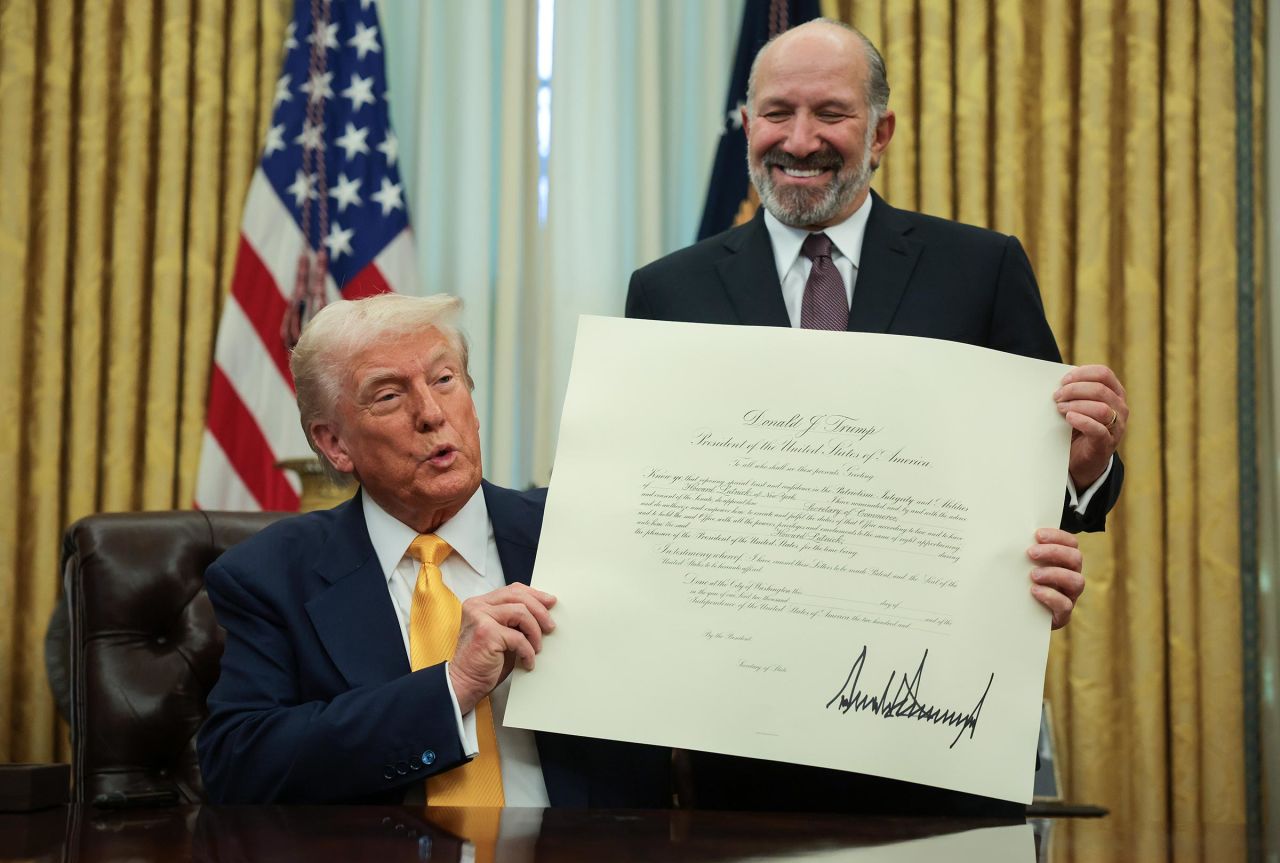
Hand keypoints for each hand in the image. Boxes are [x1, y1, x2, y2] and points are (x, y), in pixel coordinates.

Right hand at [447, 584, 556, 712]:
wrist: (465, 683)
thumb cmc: (484, 662)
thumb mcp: (501, 633)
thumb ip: (514, 620)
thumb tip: (542, 612)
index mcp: (480, 603)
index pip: (512, 590)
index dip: (534, 595)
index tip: (549, 603)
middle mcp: (478, 606)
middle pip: (518, 596)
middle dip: (540, 611)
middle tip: (550, 626)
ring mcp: (480, 617)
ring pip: (521, 612)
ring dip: (535, 632)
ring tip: (536, 647)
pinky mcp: (486, 633)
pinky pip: (519, 637)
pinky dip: (528, 651)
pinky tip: (527, 661)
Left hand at [1027, 528, 1083, 629]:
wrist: (1020, 617)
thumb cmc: (1022, 586)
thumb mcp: (1022, 567)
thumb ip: (1023, 554)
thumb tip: (1007, 537)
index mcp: (1064, 562)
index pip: (1071, 543)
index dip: (1058, 536)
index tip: (1038, 535)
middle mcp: (1071, 576)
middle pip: (1075, 558)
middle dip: (1054, 552)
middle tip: (1031, 553)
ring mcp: (1069, 596)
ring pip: (1077, 581)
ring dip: (1055, 574)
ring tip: (1033, 575)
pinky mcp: (1063, 614)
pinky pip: (1066, 604)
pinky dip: (1051, 596)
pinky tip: (1035, 591)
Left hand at [1055, 364, 1126, 488]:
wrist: (1083, 460)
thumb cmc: (1079, 428)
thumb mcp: (1080, 406)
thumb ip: (1075, 392)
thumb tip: (1059, 381)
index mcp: (1115, 394)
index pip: (1104, 374)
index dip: (1082, 374)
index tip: (1063, 380)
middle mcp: (1120, 408)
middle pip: (1100, 389)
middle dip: (1074, 390)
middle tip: (1057, 396)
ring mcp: (1116, 427)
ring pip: (1102, 408)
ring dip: (1077, 405)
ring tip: (1060, 408)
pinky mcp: (1106, 443)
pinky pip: (1098, 429)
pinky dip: (1082, 421)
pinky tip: (1069, 418)